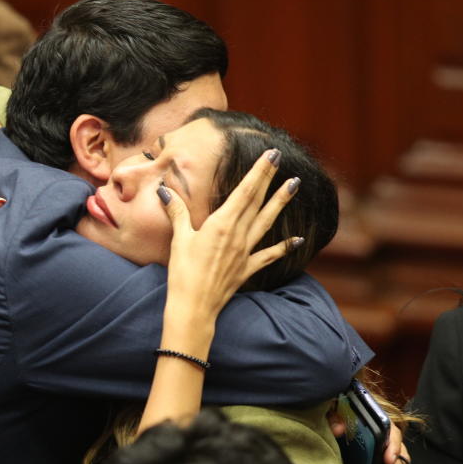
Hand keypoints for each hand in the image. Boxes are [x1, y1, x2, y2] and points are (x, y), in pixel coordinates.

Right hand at [162, 149, 297, 327]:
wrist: (194, 307)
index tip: (270, 155)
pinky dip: (284, 247)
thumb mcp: (179, 240)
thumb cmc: (183, 273)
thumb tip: (164, 191)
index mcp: (221, 224)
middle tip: (279, 158)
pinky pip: (269, 255)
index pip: (244, 192)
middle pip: (257, 201)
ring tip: (294, 185)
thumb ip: (176, 213)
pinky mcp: (247, 269)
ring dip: (281, 202)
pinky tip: (298, 240)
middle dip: (269, 178)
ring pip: (267, 222)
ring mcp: (245, 252)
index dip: (259, 172)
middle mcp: (237, 235)